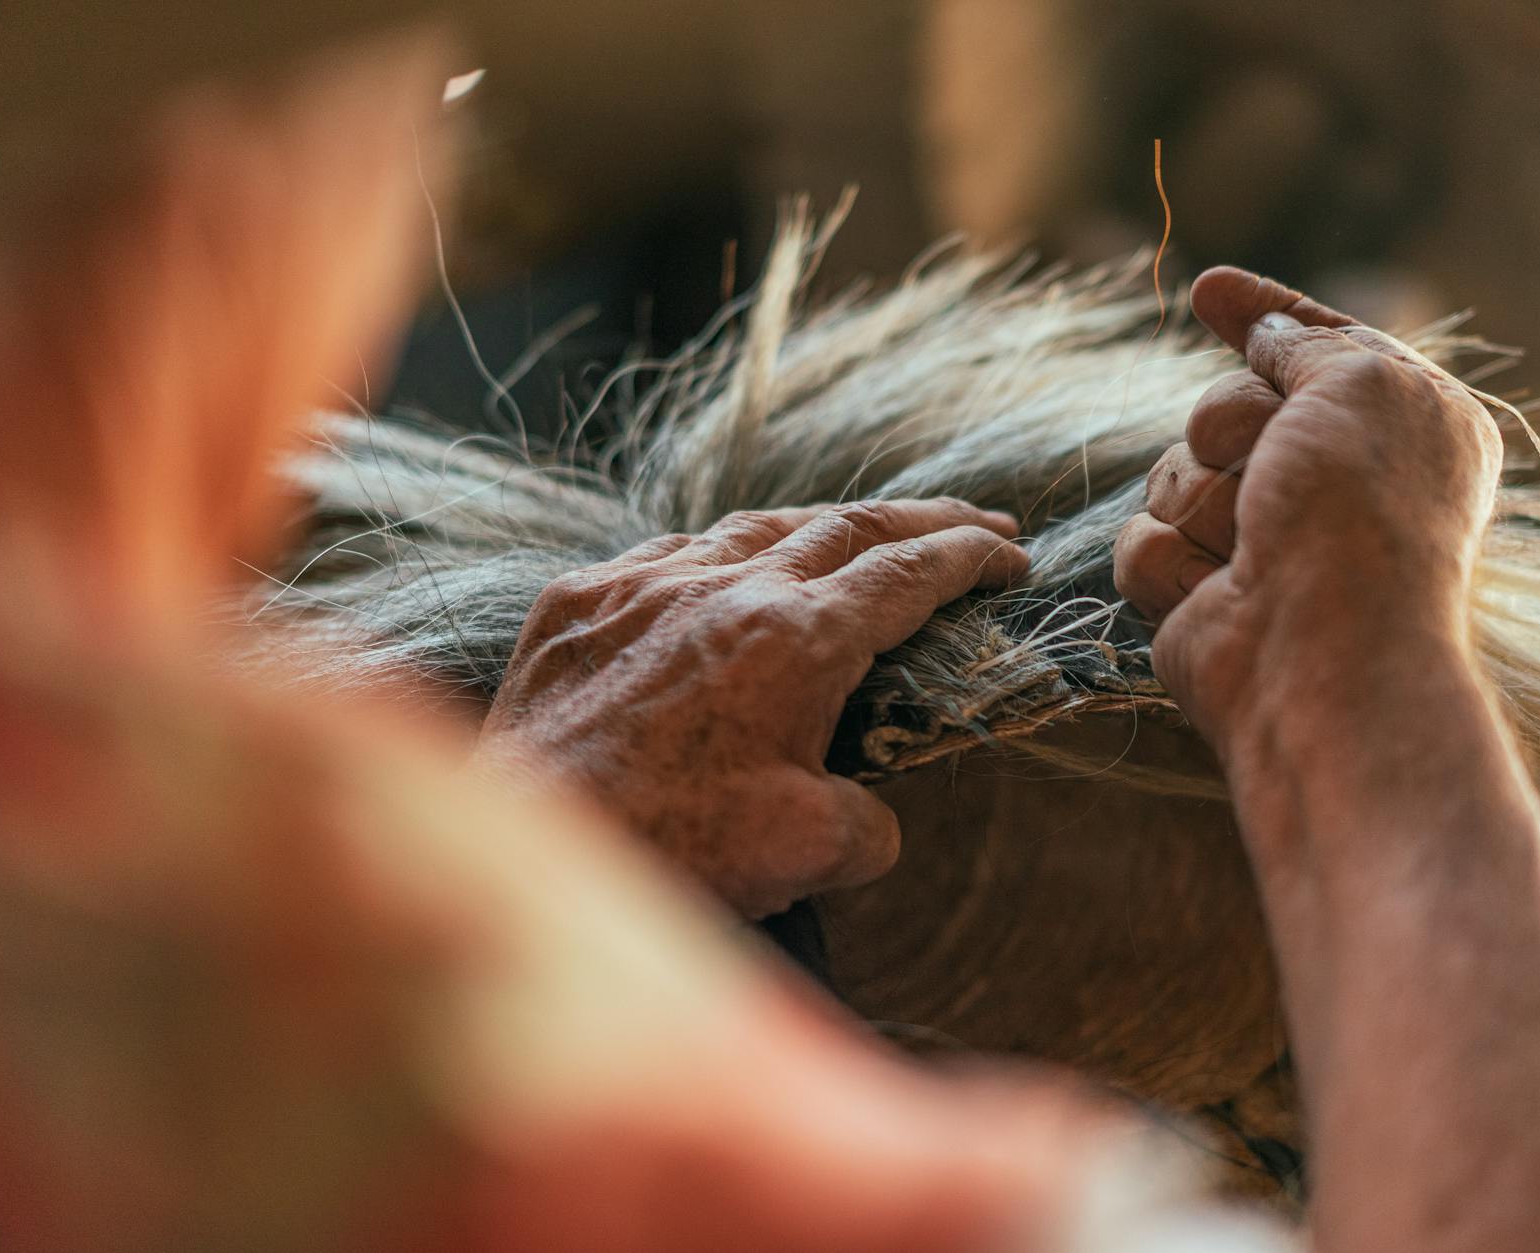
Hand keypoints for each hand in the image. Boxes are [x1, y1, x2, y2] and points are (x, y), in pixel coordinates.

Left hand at [476, 499, 1027, 917]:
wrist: (526, 845)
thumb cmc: (669, 849)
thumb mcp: (808, 853)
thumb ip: (867, 823)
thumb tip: (866, 815)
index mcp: (797, 638)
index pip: (908, 572)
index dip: (971, 558)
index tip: (1013, 555)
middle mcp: (725, 587)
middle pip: (848, 526)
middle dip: (924, 521)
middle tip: (978, 522)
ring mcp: (643, 584)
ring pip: (755, 527)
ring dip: (824, 526)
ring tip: (864, 535)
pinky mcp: (578, 602)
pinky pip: (667, 555)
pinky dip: (720, 555)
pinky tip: (728, 573)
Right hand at [1113, 268, 1502, 755]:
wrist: (1320, 652)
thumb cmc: (1358, 513)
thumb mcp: (1356, 381)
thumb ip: (1304, 340)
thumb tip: (1263, 325)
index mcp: (1399, 425)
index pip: (1317, 348)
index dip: (1264, 315)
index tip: (1208, 291)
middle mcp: (1334, 482)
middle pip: (1226, 406)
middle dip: (1230, 426)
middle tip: (1266, 465)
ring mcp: (1263, 543)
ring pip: (1173, 472)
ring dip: (1199, 498)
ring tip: (1248, 543)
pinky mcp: (1200, 594)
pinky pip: (1142, 539)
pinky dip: (1168, 560)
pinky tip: (1213, 593)